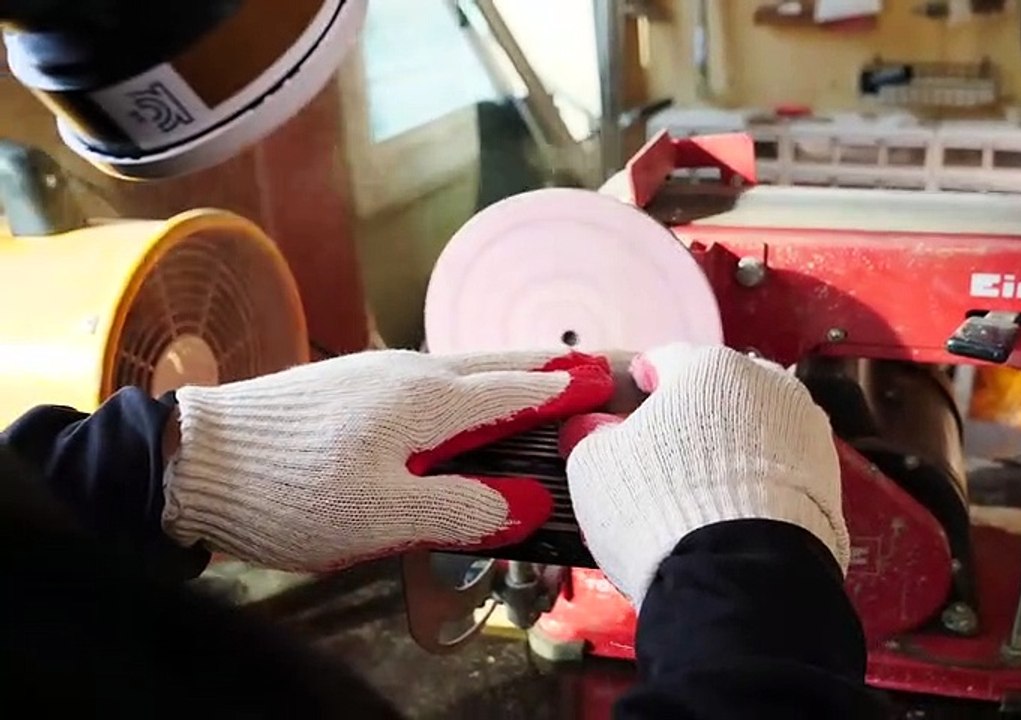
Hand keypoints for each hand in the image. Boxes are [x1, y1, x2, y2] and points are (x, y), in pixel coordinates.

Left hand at [163, 349, 611, 570]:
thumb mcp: (383, 516)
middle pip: (496, 364)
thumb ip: (463, 506)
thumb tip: (531, 500)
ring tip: (539, 380)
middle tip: (590, 364)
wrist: (191, 459)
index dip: (566, 392)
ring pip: (460, 368)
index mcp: (429, 400)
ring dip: (506, 372)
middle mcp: (410, 373)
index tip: (611, 379)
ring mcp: (375, 374)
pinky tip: (461, 403)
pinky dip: (466, 386)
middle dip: (546, 366)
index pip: (518, 391)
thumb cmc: (291, 492)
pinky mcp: (347, 386)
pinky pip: (428, 380)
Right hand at [562, 344, 849, 607]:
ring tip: (711, 482)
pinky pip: (784, 462)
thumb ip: (593, 435)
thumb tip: (592, 427)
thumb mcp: (597, 466)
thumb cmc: (659, 502)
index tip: (633, 402)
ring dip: (736, 440)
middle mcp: (765, 380)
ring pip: (758, 422)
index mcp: (706, 365)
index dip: (643, 382)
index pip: (665, 359)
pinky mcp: (829, 471)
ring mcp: (805, 424)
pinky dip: (765, 473)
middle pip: (719, 389)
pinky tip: (744, 505)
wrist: (741, 571)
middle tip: (669, 450)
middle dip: (696, 412)